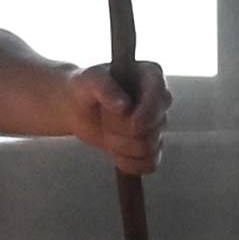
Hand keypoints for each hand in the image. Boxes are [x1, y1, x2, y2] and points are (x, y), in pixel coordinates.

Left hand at [71, 58, 172, 172]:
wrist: (77, 107)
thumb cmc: (84, 86)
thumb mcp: (89, 80)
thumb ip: (104, 87)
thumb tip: (124, 106)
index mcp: (150, 75)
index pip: (162, 96)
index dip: (149, 113)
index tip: (133, 123)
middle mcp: (158, 99)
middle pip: (156, 127)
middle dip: (125, 131)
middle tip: (105, 120)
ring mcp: (156, 123)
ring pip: (149, 148)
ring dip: (122, 146)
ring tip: (107, 133)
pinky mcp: (150, 144)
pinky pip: (150, 164)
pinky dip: (129, 163)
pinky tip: (115, 153)